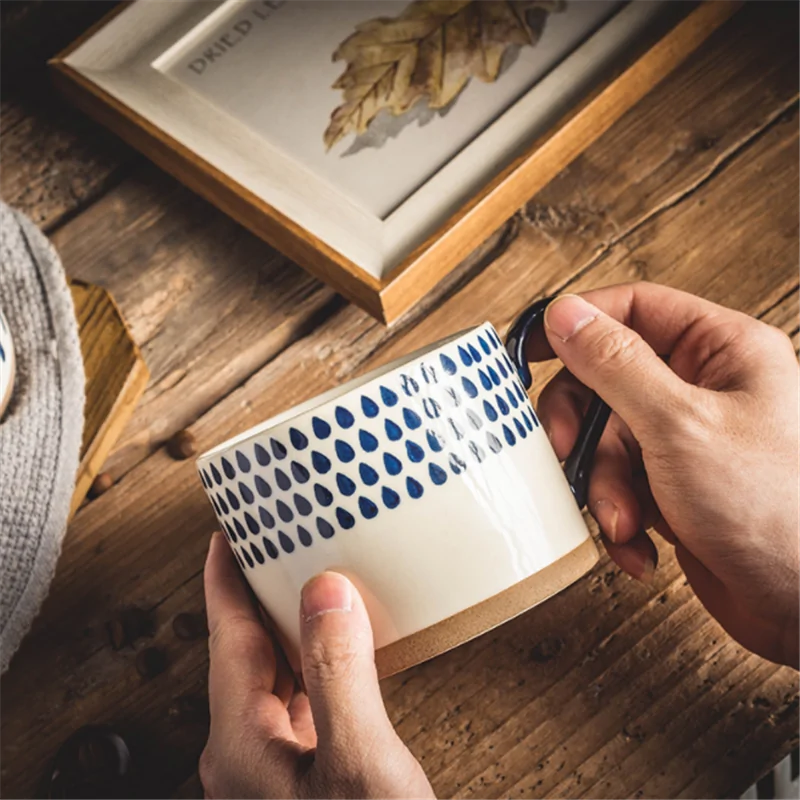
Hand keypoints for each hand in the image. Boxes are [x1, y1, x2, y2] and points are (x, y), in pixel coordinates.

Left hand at [199, 532, 434, 799]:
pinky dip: (313, 666)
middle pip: (245, 657)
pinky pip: (298, 704)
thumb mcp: (358, 762)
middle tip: (272, 549)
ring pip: (273, 681)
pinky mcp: (302, 781)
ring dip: (289, 631)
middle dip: (258, 598)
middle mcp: (245, 755)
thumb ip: (337, 676)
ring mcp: (271, 771)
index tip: (224, 538)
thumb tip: (325, 593)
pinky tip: (337, 652)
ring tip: (308, 587)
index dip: (224, 583)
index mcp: (241, 745)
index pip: (227, 641)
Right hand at [528, 283, 798, 667]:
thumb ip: (615, 364)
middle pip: (607, 380)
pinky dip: (618, 516)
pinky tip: (638, 543)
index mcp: (723, 352)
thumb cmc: (774, 510)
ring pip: (606, 439)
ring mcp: (685, 440)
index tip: (533, 348)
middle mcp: (704, 389)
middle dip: (584, 427)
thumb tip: (566, 315)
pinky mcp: (672, 485)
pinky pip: (618, 482)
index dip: (580, 324)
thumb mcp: (679, 424)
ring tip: (624, 519)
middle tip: (566, 450)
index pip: (635, 309)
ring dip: (604, 485)